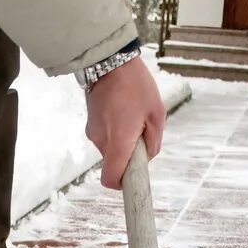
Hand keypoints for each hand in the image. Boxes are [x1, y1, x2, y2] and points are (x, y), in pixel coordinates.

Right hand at [84, 56, 165, 189]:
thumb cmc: (135, 85)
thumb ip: (154, 141)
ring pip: (111, 150)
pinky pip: (105, 137)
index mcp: (118, 141)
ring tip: (133, 117)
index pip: (111, 178)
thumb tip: (147, 156)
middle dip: (129, 156)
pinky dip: (115, 132)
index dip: (121, 186)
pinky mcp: (90, 124)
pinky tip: (123, 112)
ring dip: (122, 142)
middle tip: (141, 133)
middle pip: (115, 164)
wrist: (109, 61)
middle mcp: (101, 141)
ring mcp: (93, 133)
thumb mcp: (157, 113)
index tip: (132, 181)